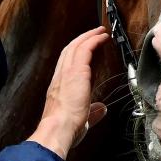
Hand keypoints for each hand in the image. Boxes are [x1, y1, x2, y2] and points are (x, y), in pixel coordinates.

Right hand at [27, 27, 107, 158]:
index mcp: (59, 88)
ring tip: (100, 31)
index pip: (66, 64)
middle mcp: (59, 77)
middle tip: (94, 33)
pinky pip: (84, 50)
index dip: (75, 53)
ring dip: (88, 37)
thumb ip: (93, 112)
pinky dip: (93, 41)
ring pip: (75, 47)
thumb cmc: (65, 128)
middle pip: (68, 50)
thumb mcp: (83, 119)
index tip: (86, 48)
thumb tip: (101, 109)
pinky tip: (101, 37)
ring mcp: (66, 73)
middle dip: (81, 40)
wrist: (58, 129)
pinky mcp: (75, 72)